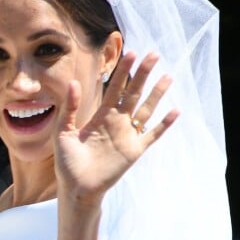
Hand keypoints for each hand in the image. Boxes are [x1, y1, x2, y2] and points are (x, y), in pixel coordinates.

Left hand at [54, 52, 178, 204]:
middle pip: (133, 93)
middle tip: (153, 54)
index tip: (130, 52)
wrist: (76, 187)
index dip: (122, 72)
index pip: (114, 88)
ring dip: (157, 94)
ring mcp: (127, 135)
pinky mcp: (134, 151)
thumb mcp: (64, 131)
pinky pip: (152, 135)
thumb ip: (69, 108)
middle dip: (143, 74)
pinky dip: (164, 125)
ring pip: (146, 110)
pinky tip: (175, 111)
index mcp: (100, 115)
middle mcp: (116, 122)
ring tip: (167, 76)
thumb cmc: (67, 161)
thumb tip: (73, 82)